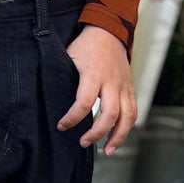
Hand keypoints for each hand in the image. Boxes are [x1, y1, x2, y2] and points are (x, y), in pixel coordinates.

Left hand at [57, 25, 136, 154]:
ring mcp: (124, 86)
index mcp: (94, 74)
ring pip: (128, 116)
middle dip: (97, 132)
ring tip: (107, 151)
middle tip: (83, 143)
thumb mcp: (68, 57)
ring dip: (118, 136)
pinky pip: (133, 111)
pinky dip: (127, 127)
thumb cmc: (85, 45)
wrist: (109, 31)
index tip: (62, 126)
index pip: (84, 102)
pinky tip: (117, 138)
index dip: (72, 118)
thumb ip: (64, 79)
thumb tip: (50, 101)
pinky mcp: (130, 88)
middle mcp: (112, 82)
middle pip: (110, 113)